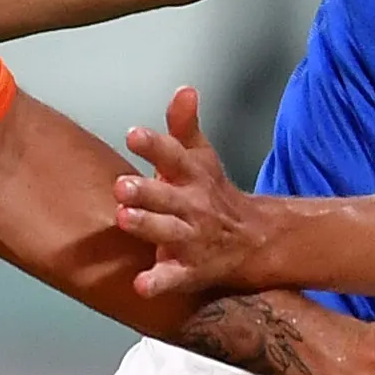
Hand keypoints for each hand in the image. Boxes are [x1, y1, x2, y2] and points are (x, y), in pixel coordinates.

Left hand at [114, 89, 282, 297]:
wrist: (254, 240)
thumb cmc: (214, 195)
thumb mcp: (202, 157)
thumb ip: (185, 126)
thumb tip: (184, 89)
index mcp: (193, 177)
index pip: (174, 155)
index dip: (155, 145)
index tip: (133, 134)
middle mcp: (193, 206)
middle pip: (168, 197)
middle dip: (145, 191)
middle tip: (121, 186)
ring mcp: (192, 239)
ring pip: (168, 233)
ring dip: (147, 226)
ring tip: (124, 219)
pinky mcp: (190, 270)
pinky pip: (174, 277)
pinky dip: (158, 283)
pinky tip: (141, 285)